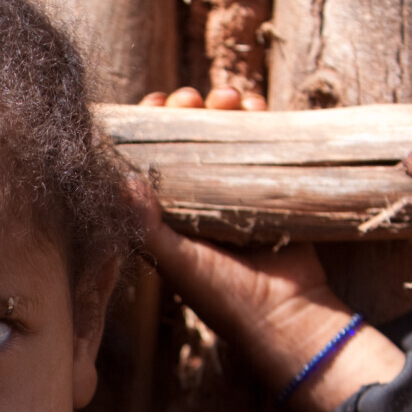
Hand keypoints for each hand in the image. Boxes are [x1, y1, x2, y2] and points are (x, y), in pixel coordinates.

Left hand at [124, 89, 404, 411]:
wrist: (287, 314)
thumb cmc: (224, 296)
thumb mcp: (178, 263)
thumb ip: (149, 226)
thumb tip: (123, 180)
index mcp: (170, 215)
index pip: (152, 159)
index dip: (151, 129)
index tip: (152, 105)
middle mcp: (200, 199)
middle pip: (189, 138)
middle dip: (187, 111)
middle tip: (190, 100)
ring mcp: (238, 191)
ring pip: (226, 134)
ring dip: (224, 107)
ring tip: (227, 97)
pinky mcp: (273, 188)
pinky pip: (266, 141)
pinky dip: (261, 117)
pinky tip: (255, 103)